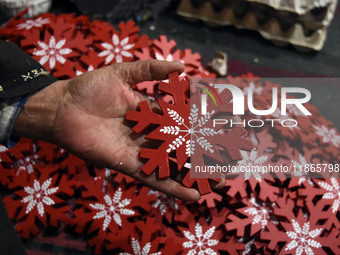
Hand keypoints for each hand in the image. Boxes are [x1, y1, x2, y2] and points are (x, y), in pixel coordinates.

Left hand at [13, 60, 224, 200]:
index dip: (201, 126)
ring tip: (218, 184)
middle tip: (227, 163)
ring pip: (173, 164)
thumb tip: (184, 68)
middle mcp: (150, 133)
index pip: (182, 119)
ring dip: (195, 175)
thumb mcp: (123, 73)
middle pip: (182, 145)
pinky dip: (173, 187)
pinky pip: (155, 178)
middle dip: (204, 155)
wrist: (63, 109)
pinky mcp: (131, 165)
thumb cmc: (90, 88)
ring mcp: (142, 150)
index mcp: (151, 111)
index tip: (223, 131)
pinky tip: (193, 195)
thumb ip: (152, 70)